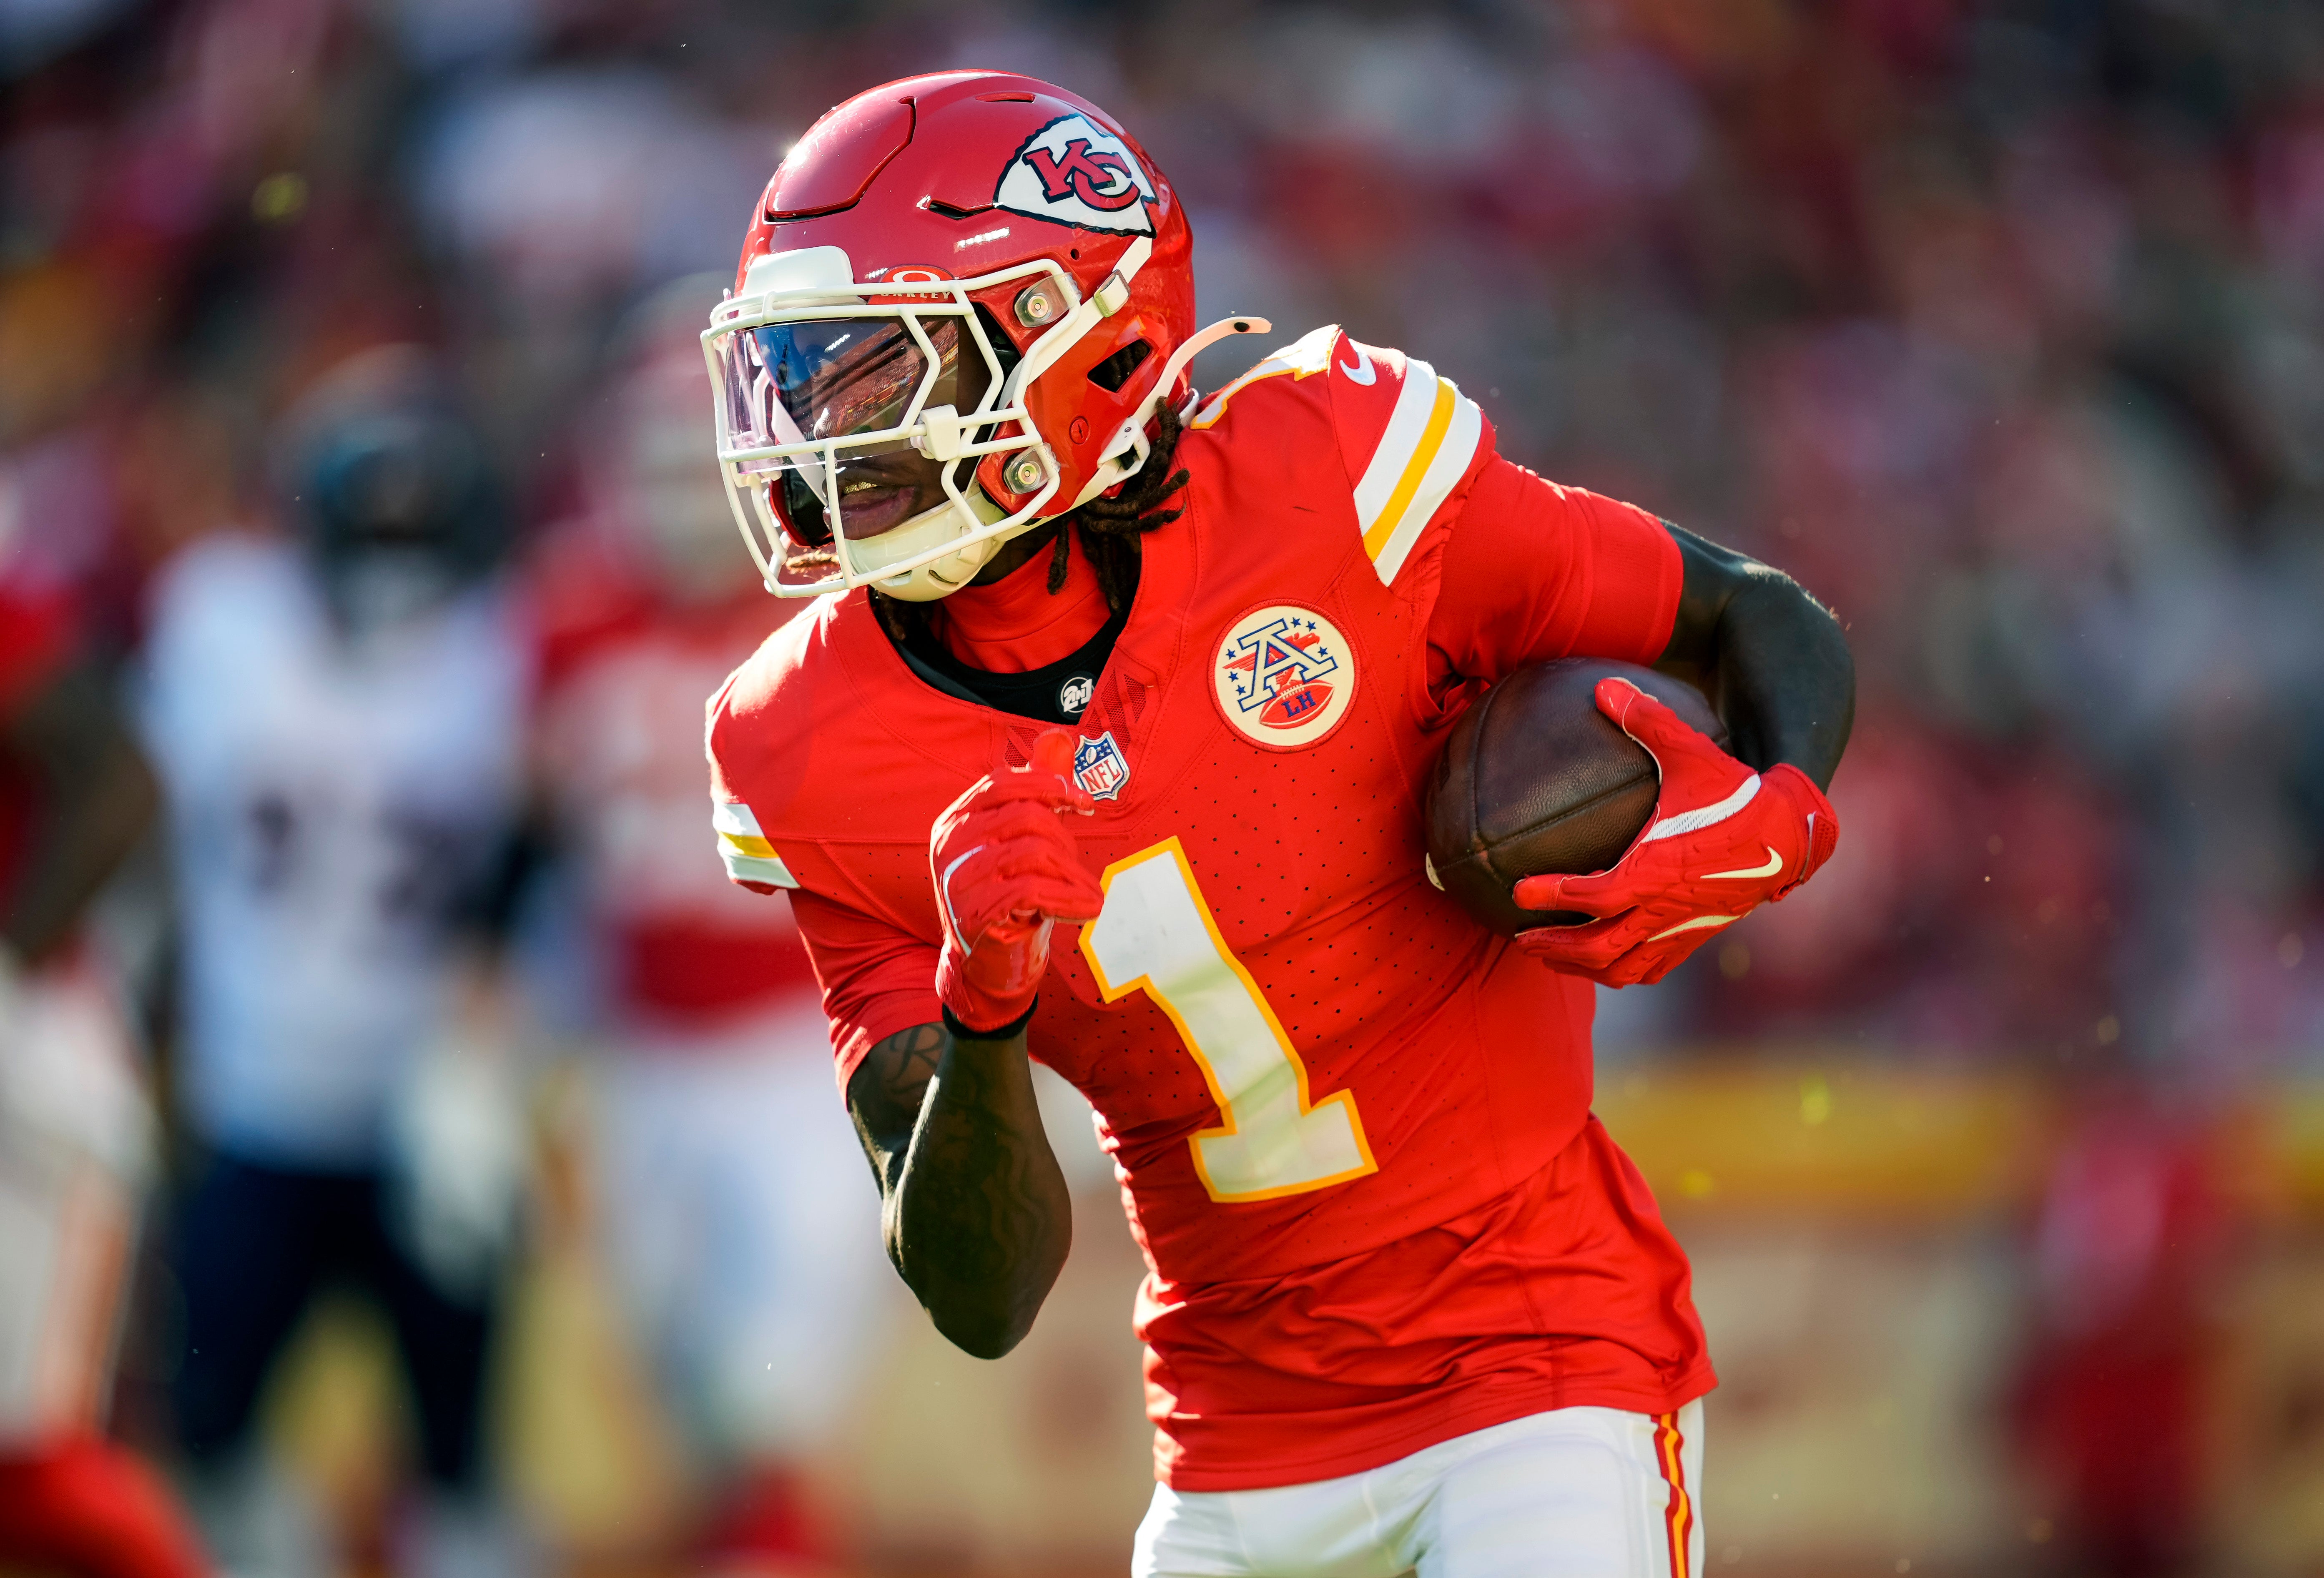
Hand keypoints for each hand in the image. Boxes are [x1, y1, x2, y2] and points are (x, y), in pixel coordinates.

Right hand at [931, 730, 1104, 1032]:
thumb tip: (1059, 736)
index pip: (1003, 782)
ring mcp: (957, 879)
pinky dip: (1069, 899)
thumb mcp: (1022, 840)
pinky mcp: (974, 913)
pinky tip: (1086, 910)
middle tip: (1078, 869)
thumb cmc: (1009, 897)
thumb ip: (1037, 788)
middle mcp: (950, 844)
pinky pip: (1034, 890)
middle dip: (1065, 841)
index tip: (1084, 805)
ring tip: (1086, 894)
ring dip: (1072, 874)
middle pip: (1026, 816)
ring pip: (1034, 851)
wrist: (985, 967)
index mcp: (956, 819)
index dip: (1049, 786)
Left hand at [1513, 677, 1837, 986]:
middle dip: (1556, 947)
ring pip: (1623, 968)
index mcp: (1658, 869)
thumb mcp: (1692, 752)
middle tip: (1519, 938)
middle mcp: (1667, 907)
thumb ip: (1647, 720)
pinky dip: (1620, 971)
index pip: (1593, 895)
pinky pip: (1651, 967)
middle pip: (1600, 947)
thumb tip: (1604, 687)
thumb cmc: (1738, 793)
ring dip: (1582, 967)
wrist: (1793, 834)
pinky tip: (1600, 962)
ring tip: (1549, 957)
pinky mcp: (1697, 936)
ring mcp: (1683, 928)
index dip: (1552, 896)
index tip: (1517, 891)